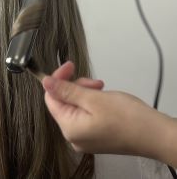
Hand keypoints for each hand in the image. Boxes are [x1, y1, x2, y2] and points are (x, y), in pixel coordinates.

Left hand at [42, 62, 172, 163]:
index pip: (51, 98)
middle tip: (94, 83)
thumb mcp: (93, 99)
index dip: (58, 79)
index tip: (70, 66)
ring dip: (85, 92)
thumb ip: (66, 90)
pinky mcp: (96, 135)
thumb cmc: (129, 119)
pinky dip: (92, 102)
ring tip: (102, 90)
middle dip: (76, 86)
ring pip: (75, 105)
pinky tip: (104, 98)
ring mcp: (85, 137)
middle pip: (63, 102)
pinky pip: (85, 113)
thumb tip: (46, 82)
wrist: (156, 135)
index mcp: (69, 128)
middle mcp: (74, 136)